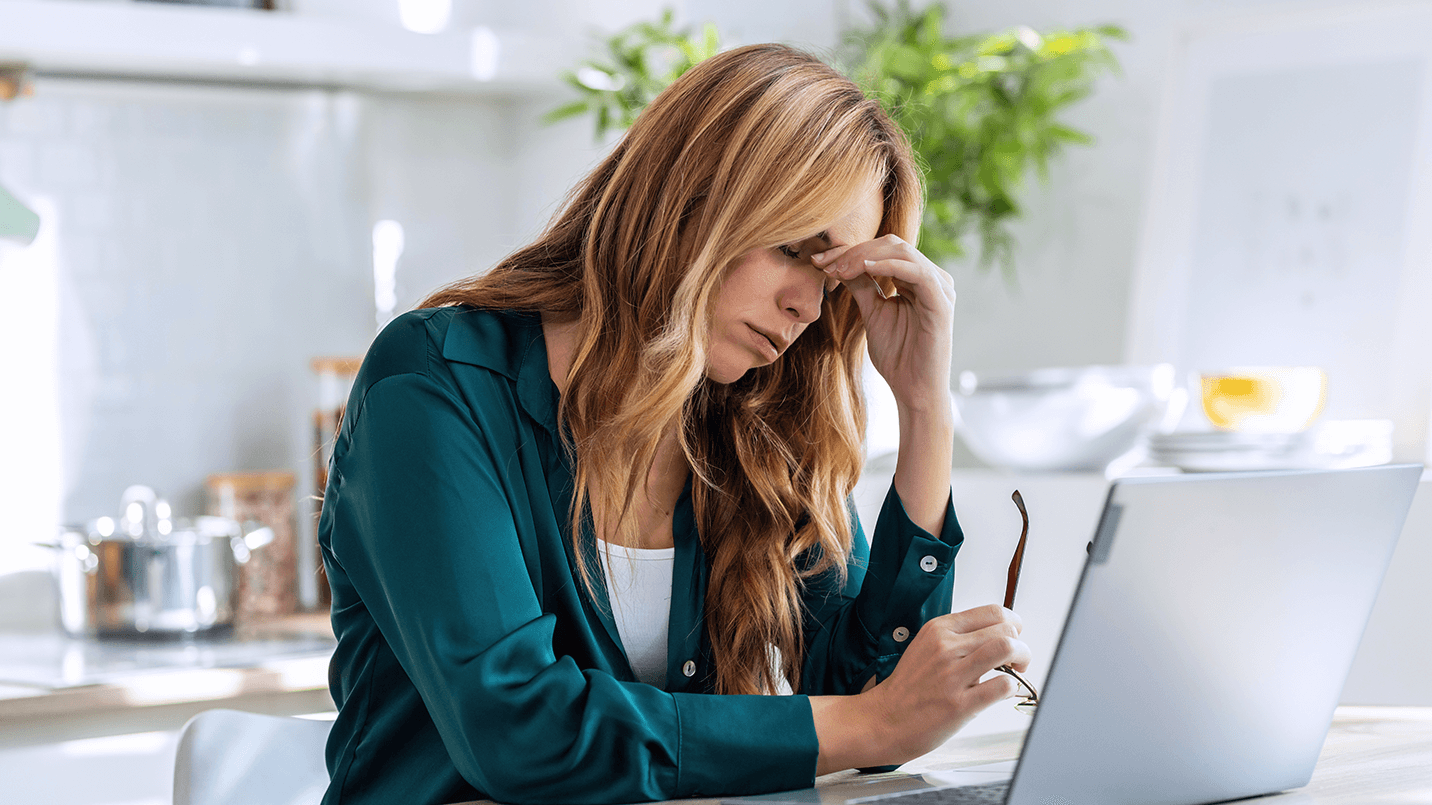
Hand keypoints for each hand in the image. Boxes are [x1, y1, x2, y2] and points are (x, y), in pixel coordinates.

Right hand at [810, 604, 1029, 772]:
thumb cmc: (906, 689)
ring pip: (1006, 649)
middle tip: (1018, 658)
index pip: (993, 611)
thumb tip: (993, 637)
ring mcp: (952, 675)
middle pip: (1005, 629)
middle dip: (1021, 644)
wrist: (882, 720)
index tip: (1013, 636)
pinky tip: (1002, 692)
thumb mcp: (926, 647)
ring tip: (1016, 670)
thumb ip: (957, 639)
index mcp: (939, 630)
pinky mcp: (959, 704)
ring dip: (1022, 659)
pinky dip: (1012, 687)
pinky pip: (1003, 686)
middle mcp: (946, 647)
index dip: (1013, 624)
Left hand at [811, 235, 955, 413]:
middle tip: (825, 265)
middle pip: (891, 245)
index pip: (883, 250)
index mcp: (917, 278)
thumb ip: (861, 285)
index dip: (849, 251)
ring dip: (864, 257)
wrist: (914, 390)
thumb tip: (838, 262)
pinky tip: (864, 269)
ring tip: (839, 270)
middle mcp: (932, 278)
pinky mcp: (942, 303)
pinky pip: (917, 273)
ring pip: (901, 253)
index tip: (819, 262)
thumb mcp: (872, 312)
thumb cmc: (897, 355)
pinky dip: (888, 266)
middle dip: (854, 252)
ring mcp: (940, 288)